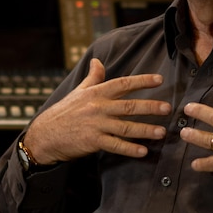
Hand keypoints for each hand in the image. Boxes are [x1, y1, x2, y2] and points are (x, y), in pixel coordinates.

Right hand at [23, 58, 171, 164]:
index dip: (142, 81)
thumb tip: (98, 61)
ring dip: (145, 130)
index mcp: (96, 93)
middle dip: (150, 107)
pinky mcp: (93, 141)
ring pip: (125, 127)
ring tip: (161, 132)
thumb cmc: (64, 112)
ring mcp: (96, 125)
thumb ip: (93, 78)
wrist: (45, 135)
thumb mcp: (78, 91)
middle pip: (128, 106)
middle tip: (168, 108)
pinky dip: (130, 149)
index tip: (159, 79)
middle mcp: (98, 107)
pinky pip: (115, 145)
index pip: (123, 83)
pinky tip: (143, 151)